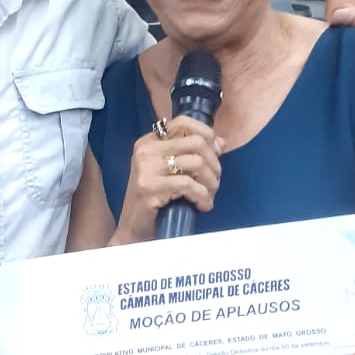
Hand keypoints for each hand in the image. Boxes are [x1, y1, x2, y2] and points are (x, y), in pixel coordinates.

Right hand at [113, 115, 223, 244]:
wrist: (134, 231)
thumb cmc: (156, 202)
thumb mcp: (172, 173)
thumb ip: (192, 154)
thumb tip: (220, 142)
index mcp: (149, 142)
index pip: (183, 122)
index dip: (207, 135)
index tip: (216, 153)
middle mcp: (145, 151)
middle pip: (196, 142)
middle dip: (214, 163)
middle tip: (215, 181)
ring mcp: (145, 170)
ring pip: (196, 163)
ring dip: (211, 182)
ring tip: (209, 195)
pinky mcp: (149, 189)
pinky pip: (188, 185)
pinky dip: (203, 197)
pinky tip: (203, 205)